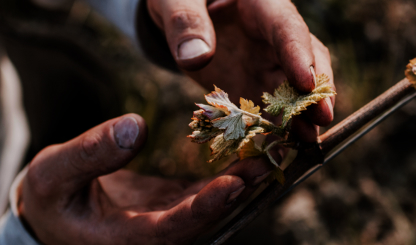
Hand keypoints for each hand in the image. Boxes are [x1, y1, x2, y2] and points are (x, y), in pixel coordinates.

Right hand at [20, 114, 273, 243]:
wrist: (62, 208)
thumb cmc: (53, 196)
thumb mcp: (54, 174)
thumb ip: (89, 153)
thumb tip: (134, 127)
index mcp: (126, 240)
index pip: (173, 229)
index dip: (204, 208)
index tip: (233, 183)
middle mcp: (155, 237)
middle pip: (204, 219)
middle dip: (237, 191)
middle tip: (266, 160)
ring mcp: (169, 223)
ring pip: (211, 207)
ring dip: (241, 181)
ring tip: (266, 152)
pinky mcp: (174, 208)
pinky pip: (206, 195)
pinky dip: (227, 176)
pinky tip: (245, 153)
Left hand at [147, 0, 334, 141]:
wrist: (180, 17)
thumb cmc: (180, 0)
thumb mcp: (173, 1)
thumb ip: (184, 22)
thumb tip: (197, 58)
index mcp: (259, 5)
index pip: (286, 27)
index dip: (298, 54)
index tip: (305, 83)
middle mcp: (272, 35)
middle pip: (306, 59)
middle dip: (315, 90)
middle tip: (321, 120)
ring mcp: (267, 62)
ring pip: (295, 88)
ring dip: (302, 115)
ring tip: (305, 142)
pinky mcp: (257, 85)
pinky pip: (272, 107)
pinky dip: (277, 126)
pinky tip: (279, 147)